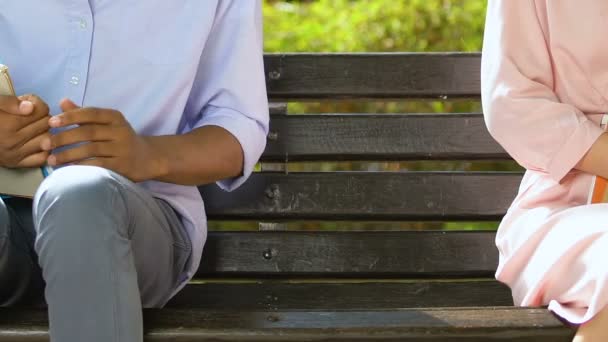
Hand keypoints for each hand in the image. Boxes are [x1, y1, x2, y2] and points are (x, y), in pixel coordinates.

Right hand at [0, 94, 50, 167]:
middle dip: (42, 116)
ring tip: (34, 128)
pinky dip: (44, 150)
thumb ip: (10, 102)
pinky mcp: (16, 164)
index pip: (42, 110)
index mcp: (6, 124)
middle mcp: (12, 141)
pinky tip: (36, 142)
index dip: (38, 104)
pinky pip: (42, 158)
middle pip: (46, 124)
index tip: (30, 104)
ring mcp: (15, 154)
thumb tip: (30, 107)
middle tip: (32, 116)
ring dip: (45, 132)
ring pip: (47, 140)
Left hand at [43, 99, 164, 181]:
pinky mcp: (123, 166)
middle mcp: (120, 131)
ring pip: (91, 150)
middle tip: (44, 144)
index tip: (51, 122)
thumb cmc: (121, 139)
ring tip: (51, 160)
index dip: (70, 116)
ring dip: (68, 155)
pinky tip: (68, 169)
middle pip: (88, 132)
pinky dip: (81, 167)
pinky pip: (98, 165)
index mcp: (115, 117)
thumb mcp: (107, 123)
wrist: (148, 158)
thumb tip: (63, 102)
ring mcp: (123, 149)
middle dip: (63, 138)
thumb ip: (84, 114)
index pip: (90, 113)